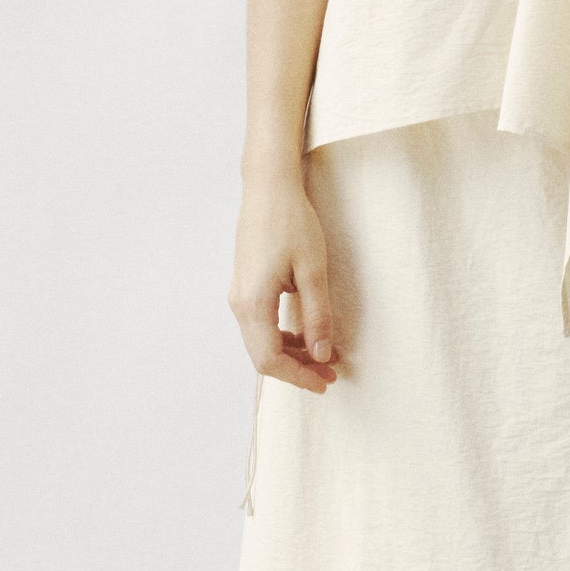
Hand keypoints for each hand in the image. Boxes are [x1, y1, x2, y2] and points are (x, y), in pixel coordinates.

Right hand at [231, 167, 340, 391]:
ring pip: (261, 342)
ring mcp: (239, 295)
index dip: (299, 377)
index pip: (271, 359)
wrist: (268, 188)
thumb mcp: (313, 271)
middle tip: (330, 374)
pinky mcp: (245, 287)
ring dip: (291, 354)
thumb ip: (317, 316)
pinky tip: (306, 333)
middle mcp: (240, 303)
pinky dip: (283, 337)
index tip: (326, 382)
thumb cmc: (292, 223)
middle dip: (296, 370)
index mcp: (253, 303)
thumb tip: (321, 355)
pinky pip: (260, 325)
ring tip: (324, 355)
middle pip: (263, 357)